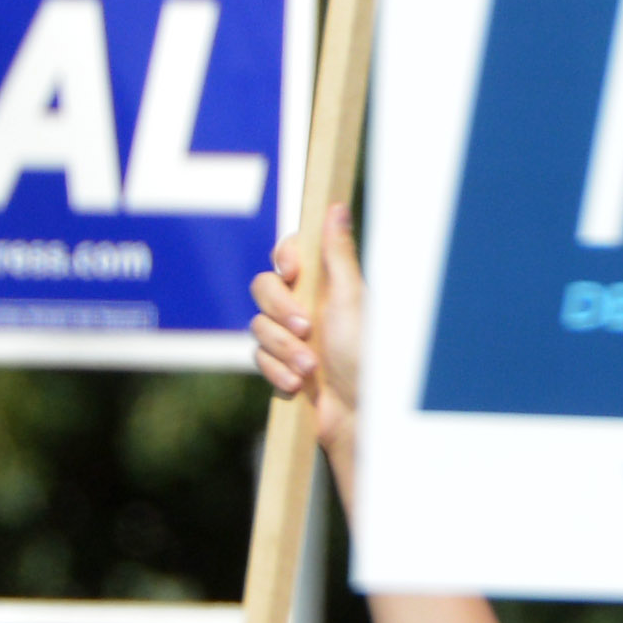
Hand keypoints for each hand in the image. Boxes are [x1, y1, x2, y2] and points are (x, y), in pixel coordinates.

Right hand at [243, 235, 362, 478]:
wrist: (357, 414)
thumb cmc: (364, 356)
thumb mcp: (351, 299)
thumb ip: (337, 254)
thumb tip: (335, 208)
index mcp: (326, 285)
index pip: (289, 254)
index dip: (284, 258)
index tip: (292, 272)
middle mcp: (306, 306)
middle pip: (264, 288)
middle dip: (280, 312)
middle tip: (305, 329)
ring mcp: (292, 337)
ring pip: (258, 327)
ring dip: (283, 350)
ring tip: (310, 368)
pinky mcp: (280, 365)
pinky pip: (258, 357)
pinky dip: (277, 371)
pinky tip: (298, 385)